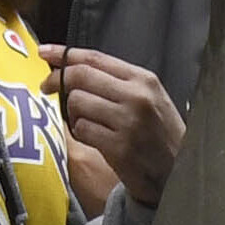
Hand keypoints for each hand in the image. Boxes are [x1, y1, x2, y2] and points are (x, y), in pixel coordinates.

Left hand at [47, 42, 179, 208]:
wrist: (180, 172)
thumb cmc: (160, 134)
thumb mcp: (150, 98)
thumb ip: (117, 81)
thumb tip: (72, 67)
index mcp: (143, 79)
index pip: (95, 58)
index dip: (64, 53)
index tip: (45, 53)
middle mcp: (136, 96)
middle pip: (80, 76)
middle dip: (57, 80)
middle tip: (47, 88)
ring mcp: (128, 122)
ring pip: (76, 103)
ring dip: (74, 113)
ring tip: (89, 122)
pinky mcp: (119, 147)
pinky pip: (82, 130)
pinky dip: (82, 134)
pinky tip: (96, 139)